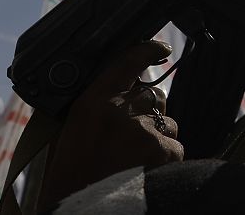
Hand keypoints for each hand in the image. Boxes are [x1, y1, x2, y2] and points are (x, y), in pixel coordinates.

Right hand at [39, 41, 182, 208]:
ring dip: (158, 136)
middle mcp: (120, 110)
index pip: (125, 63)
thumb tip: (124, 95)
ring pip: (168, 122)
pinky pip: (174, 146)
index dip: (146, 50)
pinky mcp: (165, 149)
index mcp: (91, 104)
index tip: (159, 46)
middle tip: (131, 138)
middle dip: (149, 112)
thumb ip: (97, 111)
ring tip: (134, 161)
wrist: (82, 213)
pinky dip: (165, 158)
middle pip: (153, 95)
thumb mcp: (70, 137)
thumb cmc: (71, 181)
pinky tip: (145, 172)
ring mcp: (145, 129)